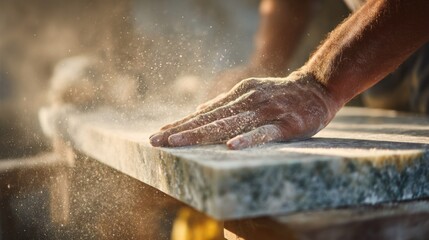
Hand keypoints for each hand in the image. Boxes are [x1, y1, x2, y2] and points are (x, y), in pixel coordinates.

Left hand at [149, 71, 339, 148]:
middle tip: (156, 140)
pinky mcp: (285, 123)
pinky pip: (264, 133)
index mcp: (238, 95)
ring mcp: (265, 111)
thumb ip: (226, 104)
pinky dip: (248, 139)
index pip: (204, 112)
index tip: (159, 133)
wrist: (317, 87)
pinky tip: (231, 146)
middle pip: (210, 118)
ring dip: (202, 134)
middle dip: (181, 130)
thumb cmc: (280, 95)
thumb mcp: (250, 94)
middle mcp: (247, 100)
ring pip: (229, 124)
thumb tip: (199, 111)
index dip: (181, 123)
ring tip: (178, 143)